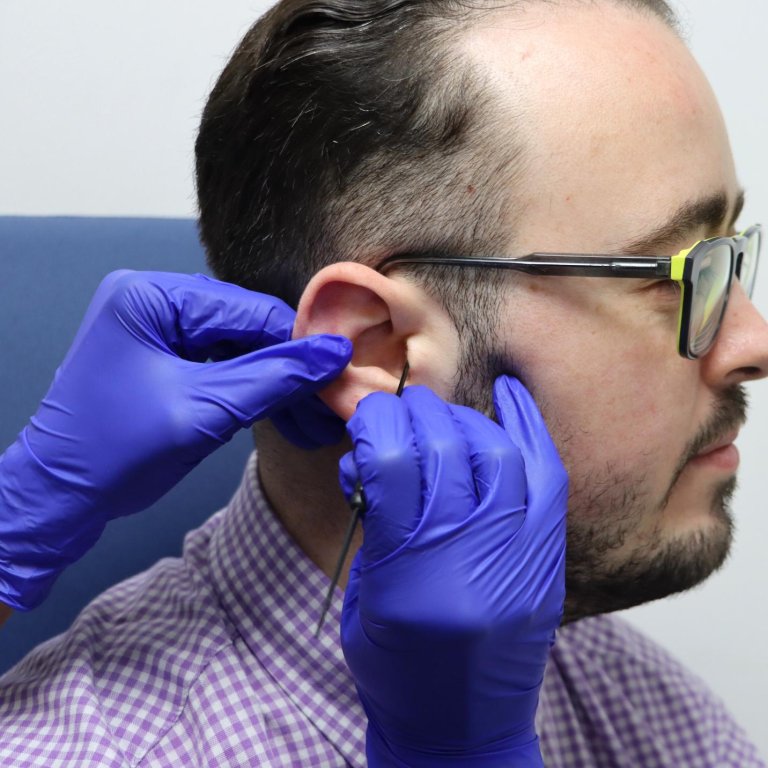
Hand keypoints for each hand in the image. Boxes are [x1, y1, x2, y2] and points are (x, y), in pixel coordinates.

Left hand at [0, 271, 351, 610]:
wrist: (61, 496)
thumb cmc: (116, 452)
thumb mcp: (204, 412)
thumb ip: (273, 378)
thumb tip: (334, 354)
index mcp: (150, 297)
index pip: (246, 310)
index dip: (296, 341)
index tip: (339, 369)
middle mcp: (152, 299)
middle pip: (244, 324)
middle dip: (286, 363)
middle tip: (326, 396)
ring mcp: (156, 326)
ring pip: (236, 344)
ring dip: (272, 377)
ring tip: (308, 410)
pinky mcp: (162, 354)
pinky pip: (219, 360)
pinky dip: (249, 384)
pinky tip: (279, 405)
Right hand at [340, 380, 565, 766]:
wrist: (464, 733)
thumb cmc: (398, 670)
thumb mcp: (366, 593)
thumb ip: (376, 516)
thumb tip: (376, 449)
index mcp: (410, 575)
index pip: (392, 462)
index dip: (375, 425)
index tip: (367, 419)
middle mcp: (470, 560)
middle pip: (447, 447)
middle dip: (415, 416)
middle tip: (398, 415)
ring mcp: (519, 558)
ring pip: (497, 452)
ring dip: (461, 422)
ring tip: (439, 421)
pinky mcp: (548, 560)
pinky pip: (546, 474)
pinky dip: (527, 427)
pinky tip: (509, 395)